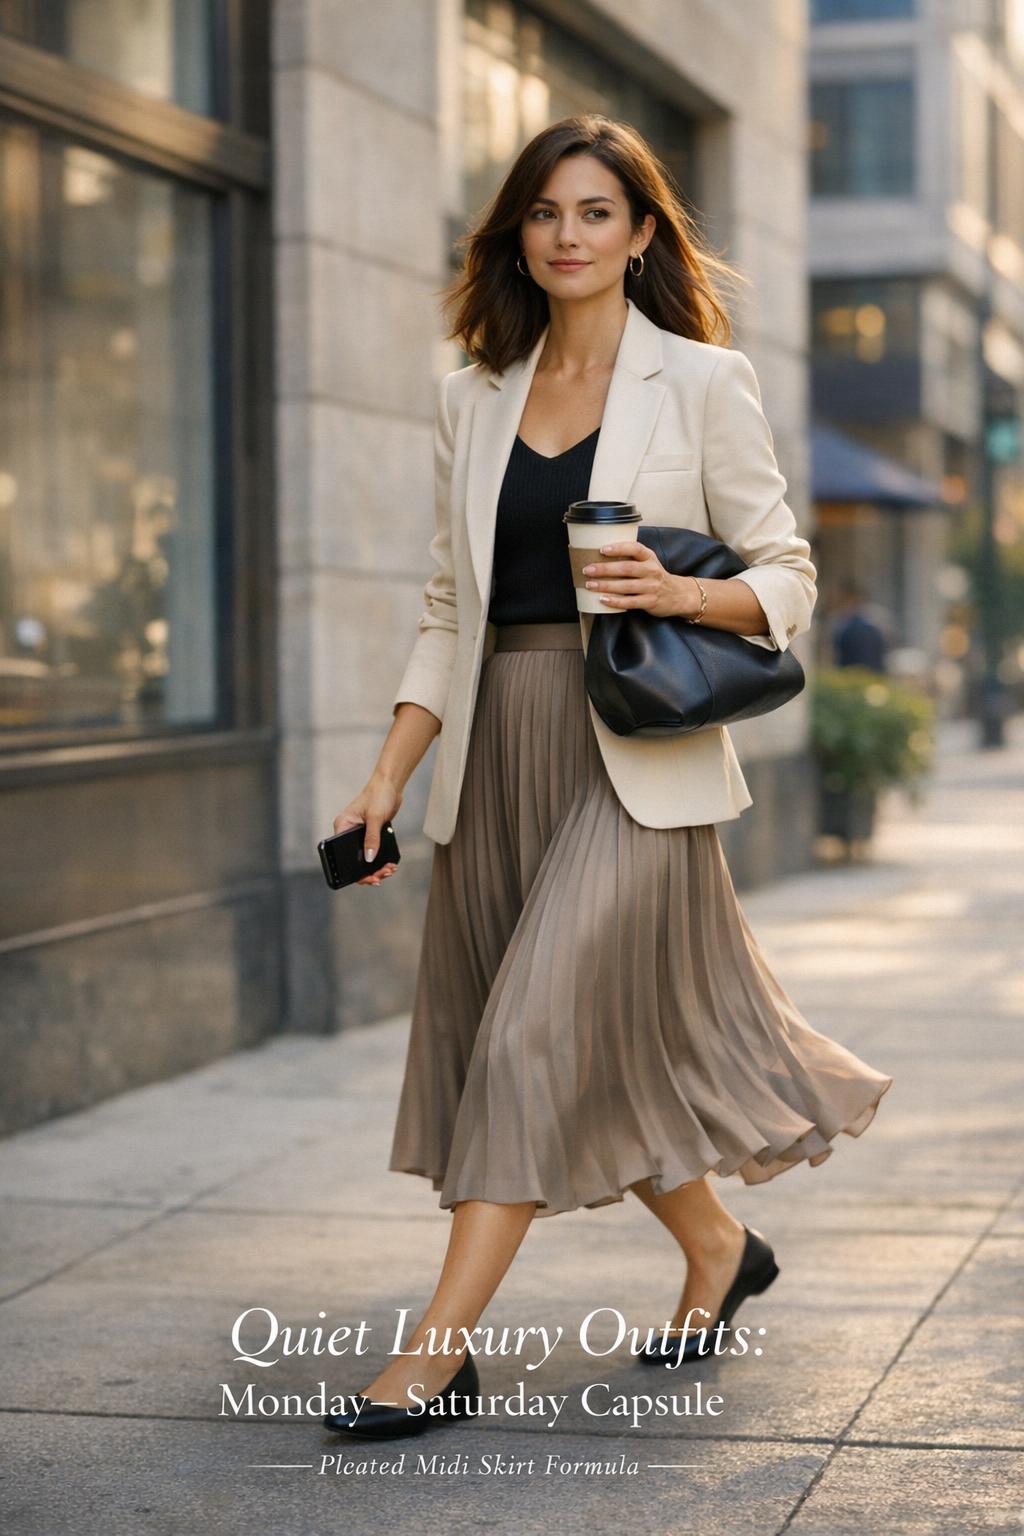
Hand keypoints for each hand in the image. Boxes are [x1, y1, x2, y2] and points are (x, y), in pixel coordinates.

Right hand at [332, 771, 402, 886]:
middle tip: (383, 875)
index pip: (342, 855)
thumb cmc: (378, 795)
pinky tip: (390, 864)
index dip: (354, 870)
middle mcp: (348, 832)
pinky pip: (374, 852)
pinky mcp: (371, 834)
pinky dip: (381, 860)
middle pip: (355, 860)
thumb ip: (372, 839)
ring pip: (366, 859)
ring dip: (377, 867)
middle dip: (370, 871)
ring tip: (390, 870)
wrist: (390, 784)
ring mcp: (360, 834)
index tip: (370, 877)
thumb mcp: (375, 817)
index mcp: (342, 827)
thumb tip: (369, 860)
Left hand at [582, 540, 697, 618]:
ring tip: (590, 585)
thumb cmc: (655, 576)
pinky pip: (630, 602)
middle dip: (605, 569)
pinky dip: (615, 601)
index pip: (635, 548)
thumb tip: (600, 554)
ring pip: (626, 586)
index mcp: (649, 557)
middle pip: (626, 568)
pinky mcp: (650, 602)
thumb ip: (630, 557)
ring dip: (606, 585)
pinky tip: (603, 600)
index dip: (618, 548)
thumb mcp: (648, 562)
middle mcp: (651, 570)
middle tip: (588, 570)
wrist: (677, 594)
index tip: (602, 549)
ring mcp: (651, 587)